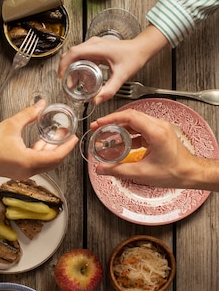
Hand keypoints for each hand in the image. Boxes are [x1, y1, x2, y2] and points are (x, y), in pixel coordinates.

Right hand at [0, 100, 77, 178]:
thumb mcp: (10, 125)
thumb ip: (28, 114)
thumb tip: (40, 105)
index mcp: (28, 162)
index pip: (56, 156)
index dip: (67, 147)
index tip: (74, 138)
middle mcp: (26, 171)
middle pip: (52, 162)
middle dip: (61, 148)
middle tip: (67, 136)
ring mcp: (21, 173)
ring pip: (43, 164)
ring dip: (50, 151)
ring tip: (54, 136)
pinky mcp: (16, 171)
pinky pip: (34, 164)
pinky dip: (40, 154)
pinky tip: (39, 142)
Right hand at [58, 25, 169, 103]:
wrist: (141, 49)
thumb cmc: (133, 57)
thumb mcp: (121, 76)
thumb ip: (109, 90)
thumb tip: (97, 100)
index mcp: (98, 48)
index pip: (74, 53)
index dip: (64, 64)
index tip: (61, 77)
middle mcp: (94, 44)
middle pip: (71, 53)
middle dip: (65, 68)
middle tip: (66, 83)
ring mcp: (94, 45)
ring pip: (75, 54)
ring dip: (71, 67)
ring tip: (73, 82)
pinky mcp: (96, 48)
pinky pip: (82, 56)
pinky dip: (78, 65)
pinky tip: (81, 77)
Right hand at [89, 109, 205, 188]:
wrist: (190, 174)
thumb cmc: (174, 172)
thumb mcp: (142, 173)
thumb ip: (118, 170)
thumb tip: (102, 169)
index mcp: (156, 132)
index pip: (130, 116)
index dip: (112, 118)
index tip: (100, 123)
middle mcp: (159, 126)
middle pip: (131, 116)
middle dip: (113, 122)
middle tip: (99, 127)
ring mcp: (160, 129)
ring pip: (135, 122)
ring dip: (120, 128)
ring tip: (107, 136)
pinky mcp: (159, 134)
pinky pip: (140, 130)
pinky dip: (129, 135)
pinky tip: (121, 144)